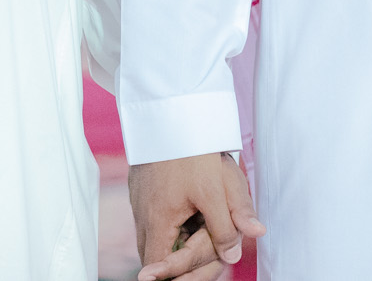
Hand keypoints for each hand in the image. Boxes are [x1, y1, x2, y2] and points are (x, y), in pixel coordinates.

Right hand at [128, 152, 265, 280]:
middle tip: (204, 256)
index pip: (158, 266)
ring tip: (199, 232)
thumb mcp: (219, 188)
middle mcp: (142, 213)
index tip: (191, 271)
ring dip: (175, 239)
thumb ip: (228, 225)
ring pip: (154, 233)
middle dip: (178, 260)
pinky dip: (170, 221)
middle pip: (154, 253)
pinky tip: (189, 208)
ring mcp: (139, 198)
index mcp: (157, 220)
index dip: (174, 274)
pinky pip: (153, 215)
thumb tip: (232, 256)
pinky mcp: (141, 185)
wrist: (170, 107)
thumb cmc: (193, 148)